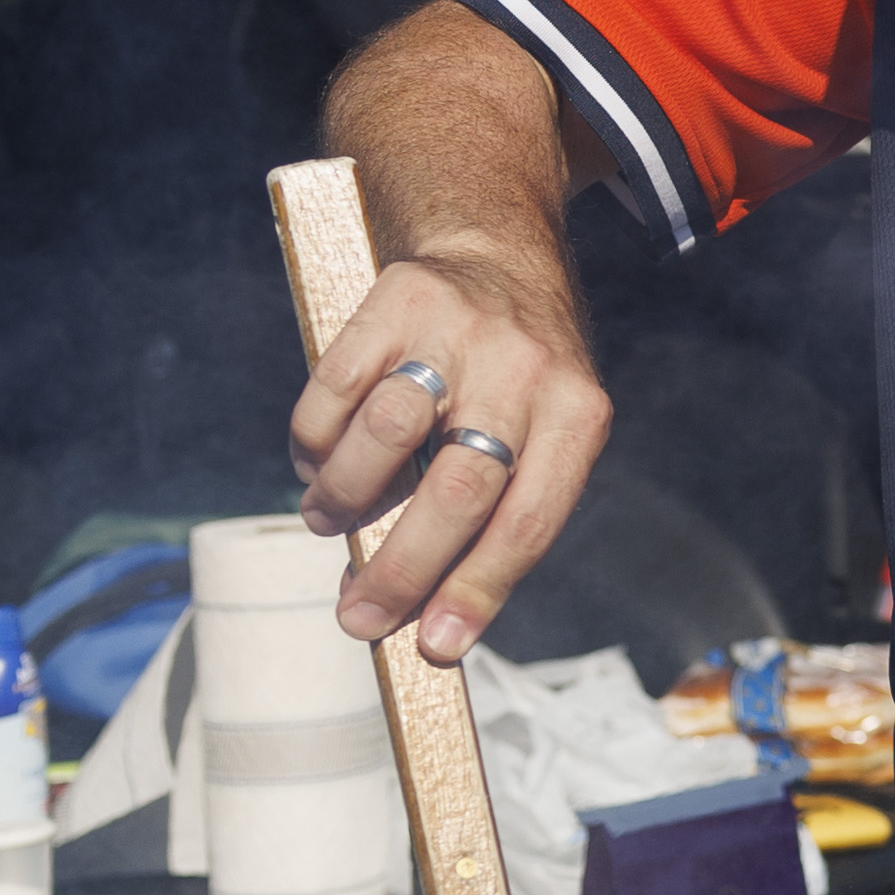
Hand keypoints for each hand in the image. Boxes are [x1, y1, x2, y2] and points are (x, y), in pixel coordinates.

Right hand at [287, 236, 609, 660]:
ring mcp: (461, 328)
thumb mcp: (545, 428)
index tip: (437, 646)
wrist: (494, 248)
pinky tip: (317, 464)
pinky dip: (314, 441)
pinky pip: (337, 387)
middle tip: (358, 616)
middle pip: (458, 489)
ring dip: (346, 496)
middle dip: (402, 568)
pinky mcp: (398, 298)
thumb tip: (426, 619)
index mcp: (579, 414)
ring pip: (387, 433)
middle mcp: (527, 367)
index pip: (529, 521)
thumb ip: (498, 509)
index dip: (479, 590)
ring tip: (327, 519)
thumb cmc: (516, 377)